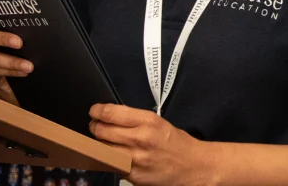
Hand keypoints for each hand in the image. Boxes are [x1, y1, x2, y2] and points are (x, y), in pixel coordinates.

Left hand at [88, 104, 214, 185]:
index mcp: (148, 121)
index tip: (94, 111)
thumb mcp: (158, 122)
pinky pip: (113, 165)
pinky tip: (114, 156)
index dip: (97, 111)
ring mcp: (136, 160)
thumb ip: (134, 119)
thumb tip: (110, 116)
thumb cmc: (176, 142)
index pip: (111, 113)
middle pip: (102, 131)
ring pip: (103, 150)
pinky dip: (110, 160)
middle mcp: (140, 139)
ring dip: (99, 144)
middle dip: (95, 127)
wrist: (194, 166)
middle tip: (95, 126)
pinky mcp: (134, 176)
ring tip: (102, 141)